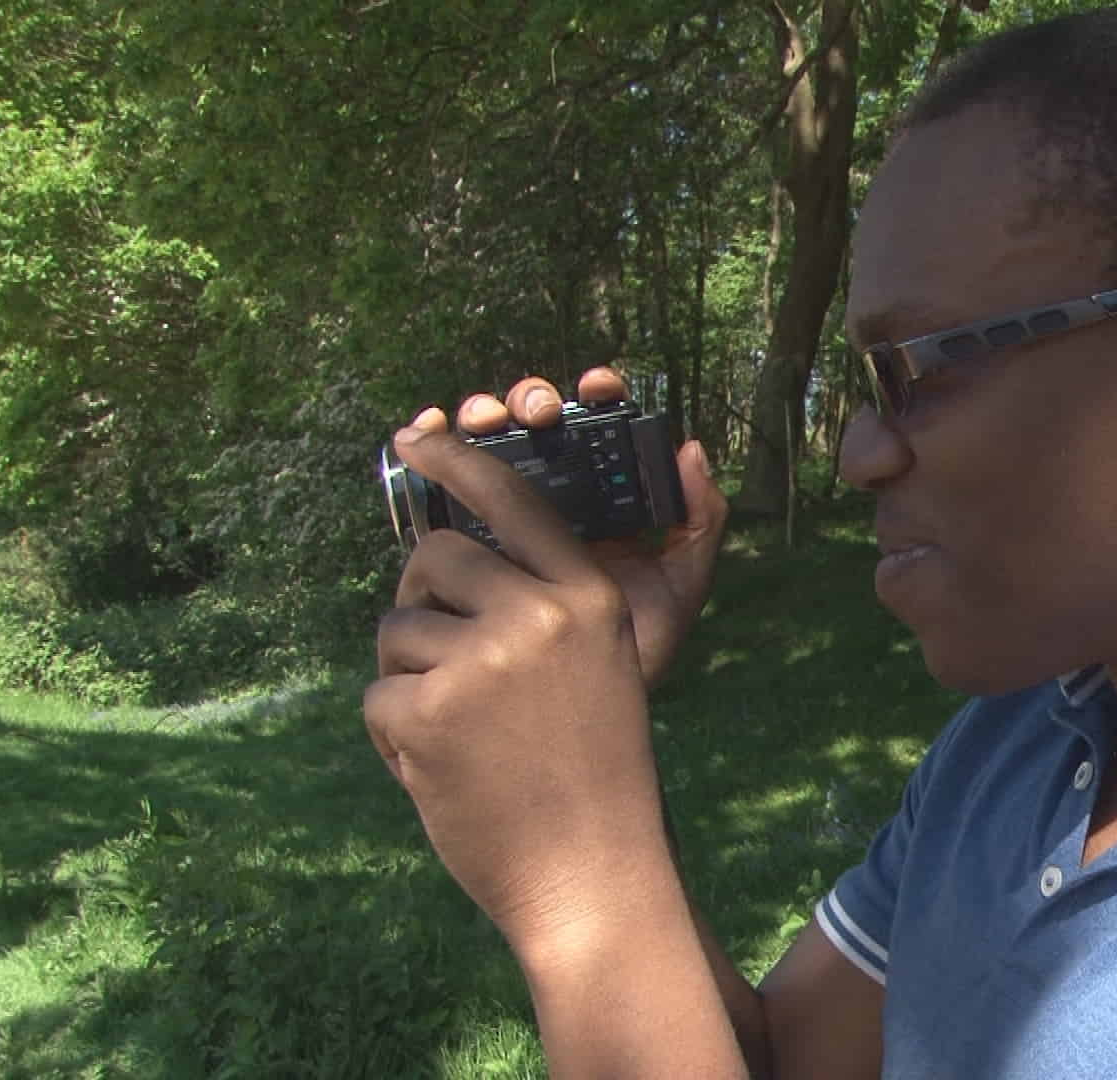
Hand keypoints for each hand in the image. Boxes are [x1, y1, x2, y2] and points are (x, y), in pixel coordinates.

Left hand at [363, 368, 728, 947]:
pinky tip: (445, 769)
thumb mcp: (606, 667)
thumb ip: (549, 605)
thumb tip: (455, 549)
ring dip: (411, 677)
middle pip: (436, 555)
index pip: (511, 499)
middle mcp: (537, 615)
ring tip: (463, 734)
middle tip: (445, 655)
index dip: (455, 459)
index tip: (414, 436)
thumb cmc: (597, 772)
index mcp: (588, 597)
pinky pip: (379, 693)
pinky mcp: (426, 713)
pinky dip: (398, 735)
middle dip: (423, 597)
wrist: (592, 872)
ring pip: (398, 629)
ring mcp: (480, 662)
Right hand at [446, 369, 727, 691]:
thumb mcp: (676, 590)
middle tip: (537, 413)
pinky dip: (426, 451)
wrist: (569, 707)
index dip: (597, 394)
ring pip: (484, 444)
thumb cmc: (628, 647)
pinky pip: (435, 487)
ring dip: (481, 415)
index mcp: (602, 496)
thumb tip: (691, 449)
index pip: (597, 427)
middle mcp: (550, 494)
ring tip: (483, 422)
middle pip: (532, 423)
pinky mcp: (456, 539)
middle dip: (531, 400)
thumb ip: (697, 524)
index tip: (598, 388)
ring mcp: (499, 515)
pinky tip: (419, 436)